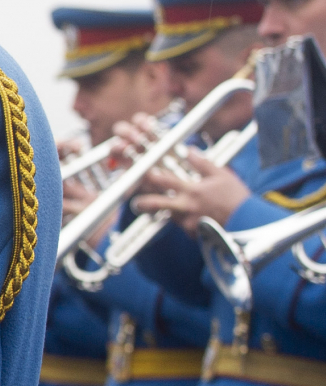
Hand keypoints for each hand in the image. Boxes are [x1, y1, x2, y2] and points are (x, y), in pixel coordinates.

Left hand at [130, 149, 251, 233]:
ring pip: (169, 215)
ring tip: (168, 208)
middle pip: (157, 204)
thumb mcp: (222, 176)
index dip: (150, 175)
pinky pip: (183, 226)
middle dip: (143, 202)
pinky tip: (194, 217)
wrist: (249, 224)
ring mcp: (188, 223)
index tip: (141, 172)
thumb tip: (189, 151)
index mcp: (192, 191)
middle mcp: (186, 208)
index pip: (165, 181)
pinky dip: (184, 221)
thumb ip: (203, 163)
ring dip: (167, 211)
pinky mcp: (192, 234)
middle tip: (136, 202)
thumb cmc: (237, 199)